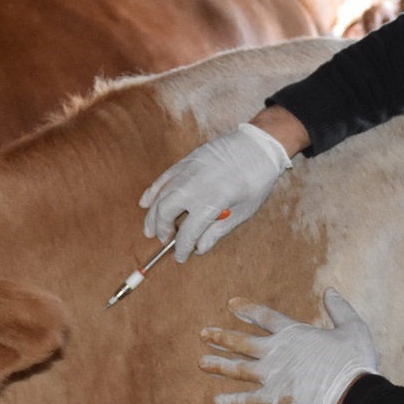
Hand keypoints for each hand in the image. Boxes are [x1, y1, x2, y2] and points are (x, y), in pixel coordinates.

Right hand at [140, 122, 292, 261]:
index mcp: (212, 202)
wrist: (258, 146)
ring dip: (152, 215)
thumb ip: (217, 231)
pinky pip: (163, 178)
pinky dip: (152, 191)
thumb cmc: (256, 180)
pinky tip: (145, 202)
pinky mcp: (185, 161)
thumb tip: (199, 248)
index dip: (182, 248)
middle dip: (162, 230)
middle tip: (164, 240)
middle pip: (166, 213)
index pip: (187, 233)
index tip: (180, 257)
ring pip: (160, 196)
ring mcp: (187, 172)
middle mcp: (195, 186)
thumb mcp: (243, 211)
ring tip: (149, 229)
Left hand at [199, 288, 377, 403]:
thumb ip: (339, 308)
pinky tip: (217, 401)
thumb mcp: (353, 327)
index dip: (247, 309)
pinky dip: (234, 402)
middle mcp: (277, 352)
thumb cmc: (354, 360)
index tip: (231, 304)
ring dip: (220, 365)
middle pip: (243, 342)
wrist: (352, 391)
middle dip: (222, 337)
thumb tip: (330, 290)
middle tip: (203, 334)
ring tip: (201, 362)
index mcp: (293, 334)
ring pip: (239, 369)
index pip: (265, 317)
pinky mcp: (276, 397)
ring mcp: (273, 375)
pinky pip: (250, 400)